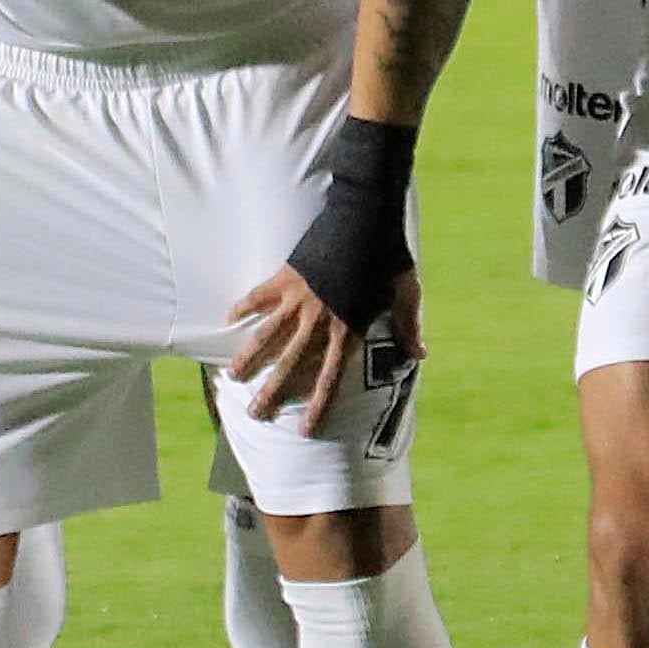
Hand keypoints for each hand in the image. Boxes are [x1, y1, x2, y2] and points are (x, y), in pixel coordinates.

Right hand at [222, 258, 418, 429]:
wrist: (367, 217)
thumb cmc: (390, 256)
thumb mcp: (406, 294)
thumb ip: (407, 326)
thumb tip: (420, 355)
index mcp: (348, 330)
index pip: (331, 378)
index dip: (318, 406)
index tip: (305, 430)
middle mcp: (320, 321)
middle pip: (291, 365)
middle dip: (272, 392)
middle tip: (255, 413)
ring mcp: (300, 299)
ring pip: (268, 335)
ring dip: (249, 358)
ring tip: (233, 377)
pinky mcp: (286, 277)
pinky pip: (259, 296)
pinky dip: (243, 307)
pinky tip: (228, 319)